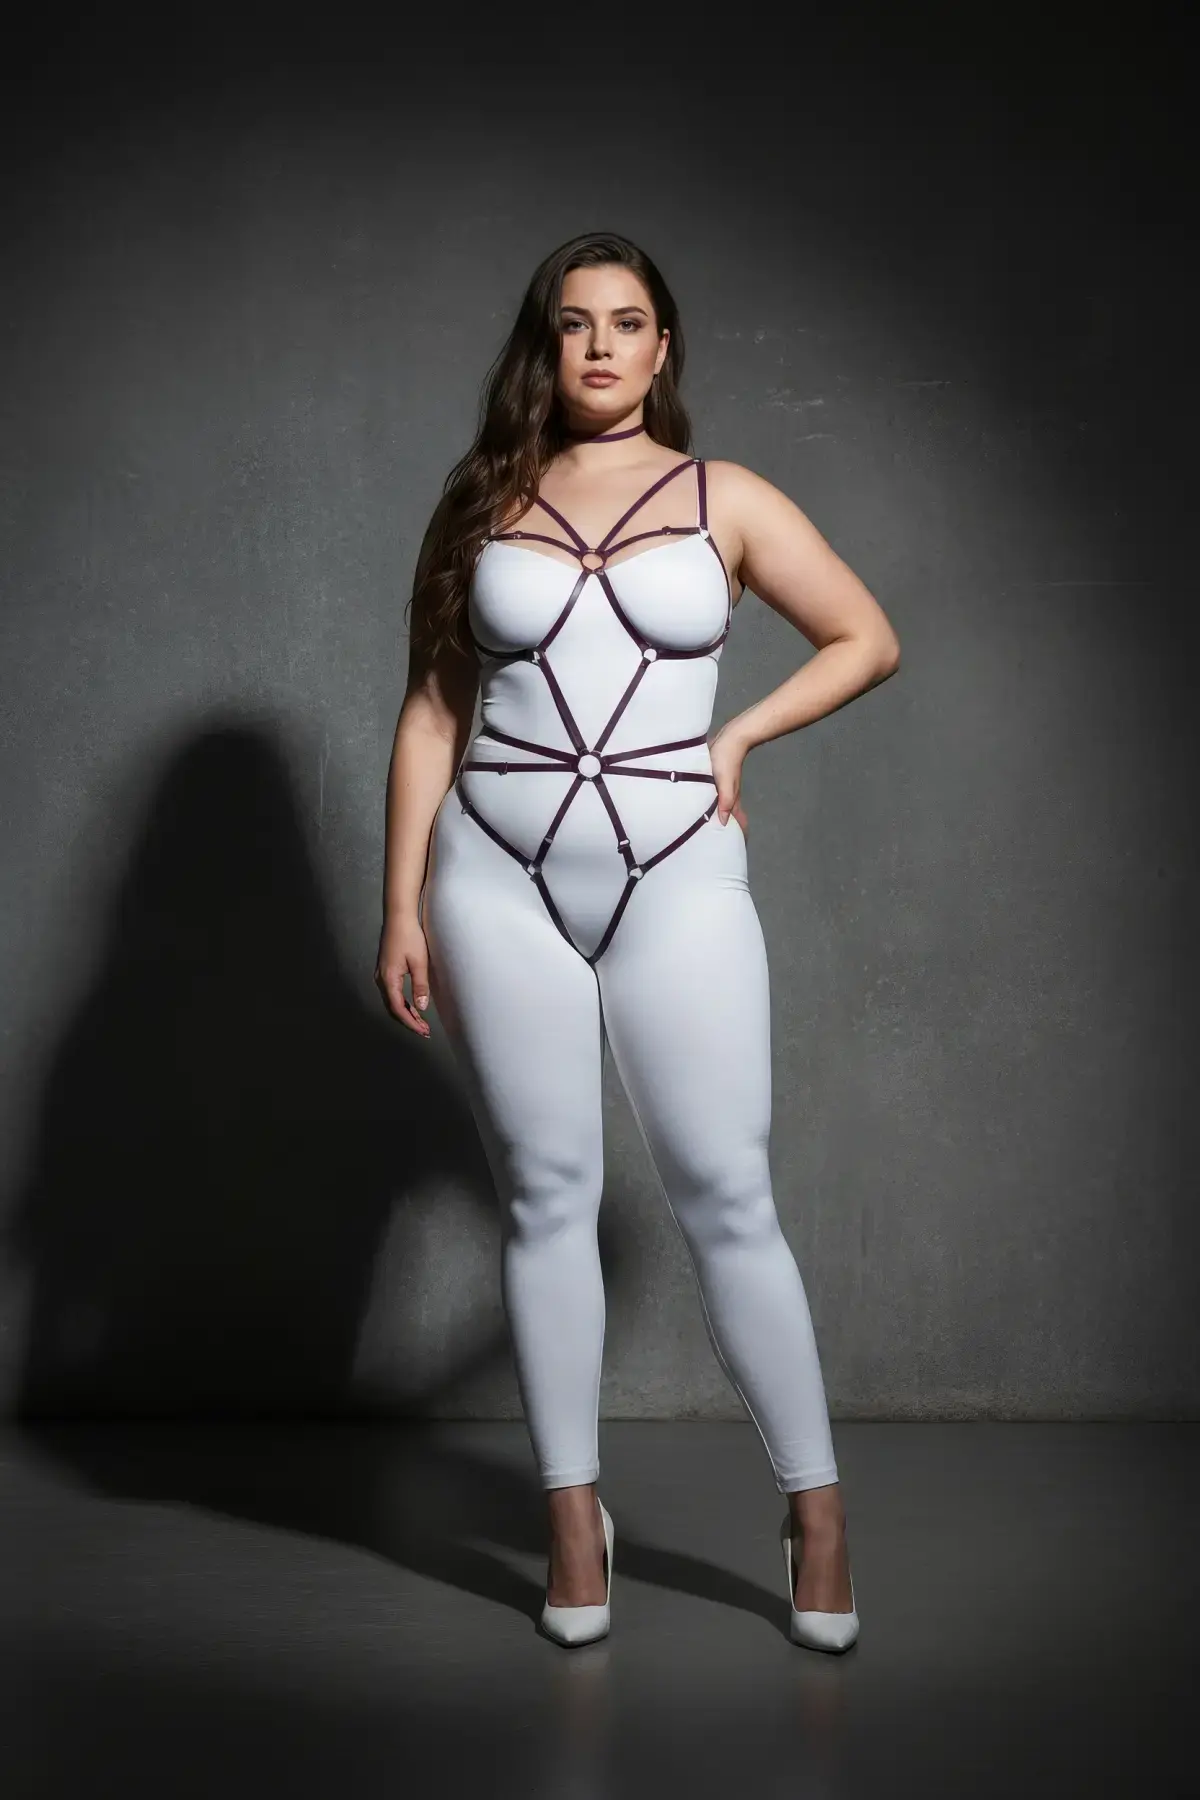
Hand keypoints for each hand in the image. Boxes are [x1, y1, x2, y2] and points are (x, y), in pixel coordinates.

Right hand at [375, 914, 432, 1037]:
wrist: (398, 916)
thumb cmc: (410, 937)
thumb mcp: (419, 962)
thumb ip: (420, 986)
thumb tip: (421, 1008)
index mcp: (388, 979)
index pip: (398, 1009)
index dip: (411, 1023)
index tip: (424, 1031)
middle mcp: (381, 979)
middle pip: (392, 1008)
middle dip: (408, 1021)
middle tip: (424, 1030)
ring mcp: (381, 974)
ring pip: (391, 1001)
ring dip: (405, 1012)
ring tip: (420, 1021)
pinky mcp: (385, 969)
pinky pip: (392, 992)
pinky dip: (402, 1002)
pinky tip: (412, 1005)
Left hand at [708, 724, 749, 836]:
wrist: (730, 738)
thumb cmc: (727, 760)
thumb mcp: (725, 782)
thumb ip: (725, 802)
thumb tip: (722, 823)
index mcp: (731, 800)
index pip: (739, 822)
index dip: (740, 834)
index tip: (734, 847)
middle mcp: (728, 797)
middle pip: (728, 817)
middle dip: (724, 830)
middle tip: (713, 843)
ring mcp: (722, 789)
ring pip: (719, 808)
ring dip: (714, 818)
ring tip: (703, 830)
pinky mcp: (715, 781)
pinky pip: (712, 797)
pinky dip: (708, 805)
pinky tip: (699, 806)